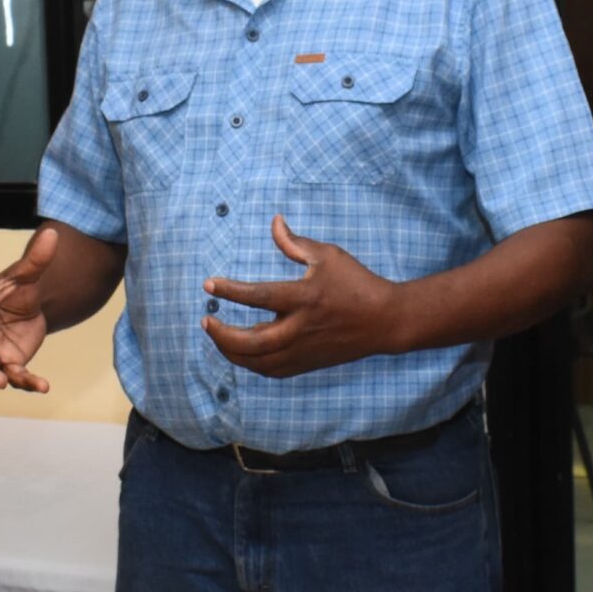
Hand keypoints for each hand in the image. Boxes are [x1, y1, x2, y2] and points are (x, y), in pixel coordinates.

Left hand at [202, 217, 400, 378]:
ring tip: (217, 335)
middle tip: (207, 320)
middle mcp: (300, 329)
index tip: (208, 284)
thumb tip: (274, 221)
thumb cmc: (357, 283)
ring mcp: (303, 350)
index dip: (230, 290)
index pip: (258, 296)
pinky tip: (241, 350)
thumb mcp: (328, 256)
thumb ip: (295, 242)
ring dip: (231, 351)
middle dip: (221, 334)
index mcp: (304, 298)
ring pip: (257, 362)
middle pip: (250, 342)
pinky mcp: (307, 363)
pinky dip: (250, 363)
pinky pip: (271, 370)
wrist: (385, 321)